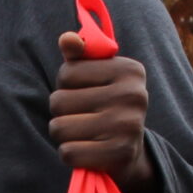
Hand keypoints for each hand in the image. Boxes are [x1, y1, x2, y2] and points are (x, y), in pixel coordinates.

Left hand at [50, 31, 155, 192]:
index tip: (86, 93)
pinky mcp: (119, 154)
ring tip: (83, 134)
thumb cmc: (105, 106)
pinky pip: (68, 152)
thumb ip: (78, 57)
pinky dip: (71, 154)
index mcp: (130, 70)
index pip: (66, 73)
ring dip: (63, 135)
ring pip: (59, 127)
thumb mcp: (95, 77)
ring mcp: (127, 125)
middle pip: (58, 101)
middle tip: (82, 118)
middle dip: (61, 113)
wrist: (129, 152)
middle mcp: (133, 95)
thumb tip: (66, 39)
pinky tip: (87, 151)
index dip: (66, 86)